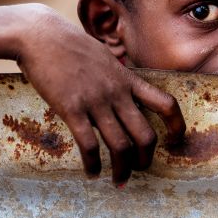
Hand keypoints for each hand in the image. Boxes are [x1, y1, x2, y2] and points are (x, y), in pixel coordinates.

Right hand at [15, 5, 184, 184]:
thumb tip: (124, 87)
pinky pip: (88, 144)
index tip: (175, 139)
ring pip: (120, 145)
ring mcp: (96, 101)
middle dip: (146, 158)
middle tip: (141, 169)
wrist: (42, 36)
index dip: (176, 124)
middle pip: (145, 134)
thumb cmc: (71, 45)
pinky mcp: (72, 108)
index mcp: (127, 79)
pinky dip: (93, 164)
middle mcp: (117, 92)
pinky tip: (92, 172)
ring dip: (122, 169)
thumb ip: (117, 75)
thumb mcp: (105, 57)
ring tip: (119, 180)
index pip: (165, 103)